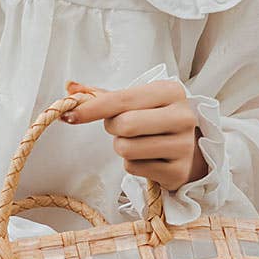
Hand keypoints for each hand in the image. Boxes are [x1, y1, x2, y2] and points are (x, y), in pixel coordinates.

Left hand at [63, 79, 205, 193]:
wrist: (189, 150)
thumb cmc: (156, 121)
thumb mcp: (137, 102)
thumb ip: (103, 95)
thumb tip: (70, 87)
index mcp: (171, 91)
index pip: (122, 99)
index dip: (92, 108)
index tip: (69, 115)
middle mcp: (182, 116)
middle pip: (124, 125)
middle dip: (113, 129)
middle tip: (122, 128)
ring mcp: (183, 146)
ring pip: (127, 150)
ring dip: (122, 148)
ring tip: (137, 143)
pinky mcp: (177, 171)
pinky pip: (134, 169)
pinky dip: (132, 165)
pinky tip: (147, 159)